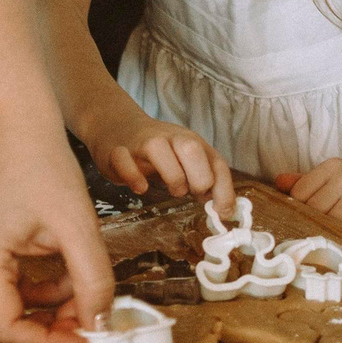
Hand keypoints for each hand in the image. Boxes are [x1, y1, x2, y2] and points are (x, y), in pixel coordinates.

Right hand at [0, 120, 111, 342]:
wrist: (18, 130)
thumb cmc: (44, 167)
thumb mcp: (79, 226)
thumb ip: (93, 281)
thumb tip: (101, 328)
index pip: (5, 330)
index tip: (89, 340)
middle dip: (43, 340)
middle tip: (85, 332)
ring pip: (1, 320)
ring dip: (43, 322)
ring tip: (83, 302)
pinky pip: (5, 298)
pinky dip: (38, 302)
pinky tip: (68, 284)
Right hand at [75, 93, 230, 205]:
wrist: (119, 129)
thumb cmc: (161, 153)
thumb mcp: (187, 162)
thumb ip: (205, 181)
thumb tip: (224, 209)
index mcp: (191, 142)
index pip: (216, 163)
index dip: (224, 190)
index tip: (223, 213)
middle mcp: (170, 138)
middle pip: (191, 148)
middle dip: (199, 178)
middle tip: (192, 192)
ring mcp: (143, 143)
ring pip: (159, 150)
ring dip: (171, 177)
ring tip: (171, 189)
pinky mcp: (118, 152)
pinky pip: (124, 161)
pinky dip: (134, 177)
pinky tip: (141, 188)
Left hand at [275, 160, 341, 233]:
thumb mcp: (334, 180)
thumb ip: (306, 183)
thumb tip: (279, 183)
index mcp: (334, 166)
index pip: (299, 195)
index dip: (301, 211)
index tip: (311, 218)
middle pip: (314, 211)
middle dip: (318, 224)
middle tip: (327, 229)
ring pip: (332, 224)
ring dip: (335, 233)